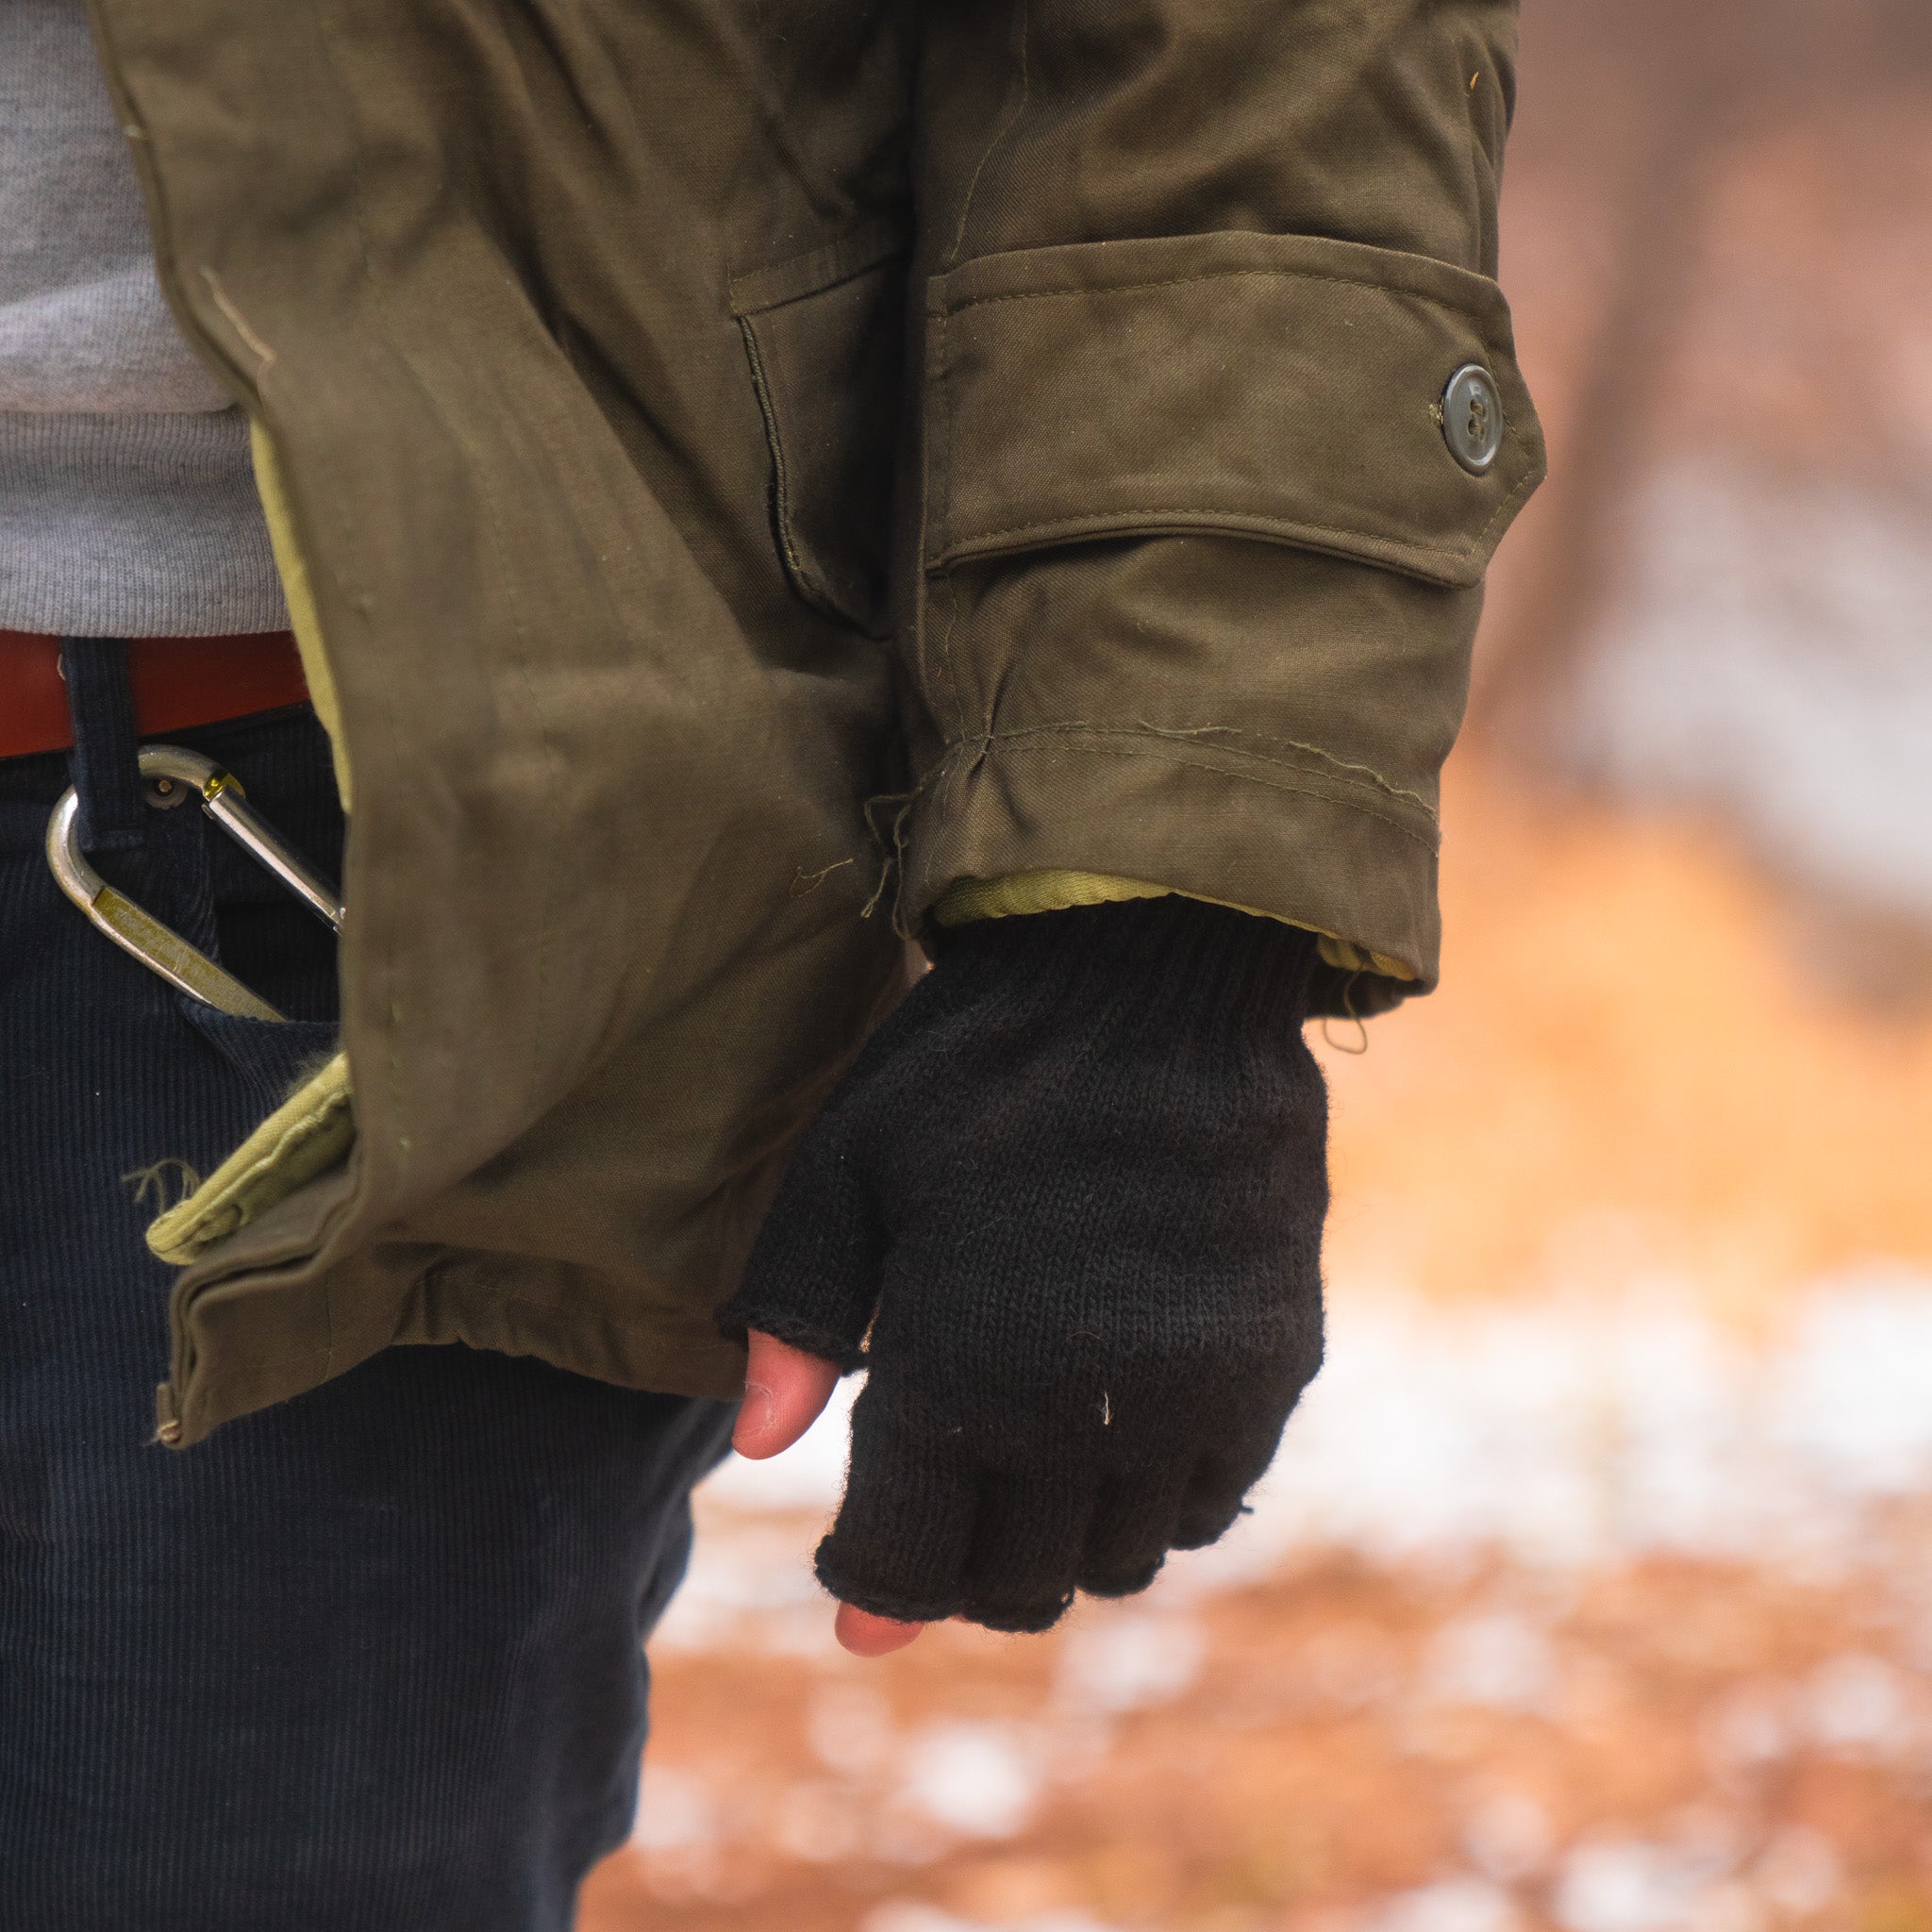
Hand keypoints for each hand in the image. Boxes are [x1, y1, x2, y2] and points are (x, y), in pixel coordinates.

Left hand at [719, 896, 1328, 1634]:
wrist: (1156, 979)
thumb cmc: (974, 1066)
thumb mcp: (845, 1165)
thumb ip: (793, 1314)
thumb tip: (761, 1448)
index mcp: (960, 1373)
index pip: (909, 1559)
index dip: (873, 1594)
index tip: (857, 1601)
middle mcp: (1084, 1415)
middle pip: (1017, 1581)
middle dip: (961, 1579)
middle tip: (937, 1531)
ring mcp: (1193, 1398)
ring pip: (1117, 1559)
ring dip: (1059, 1547)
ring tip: (1022, 1487)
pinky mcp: (1271, 1365)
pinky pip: (1209, 1501)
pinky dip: (1153, 1505)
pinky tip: (1114, 1442)